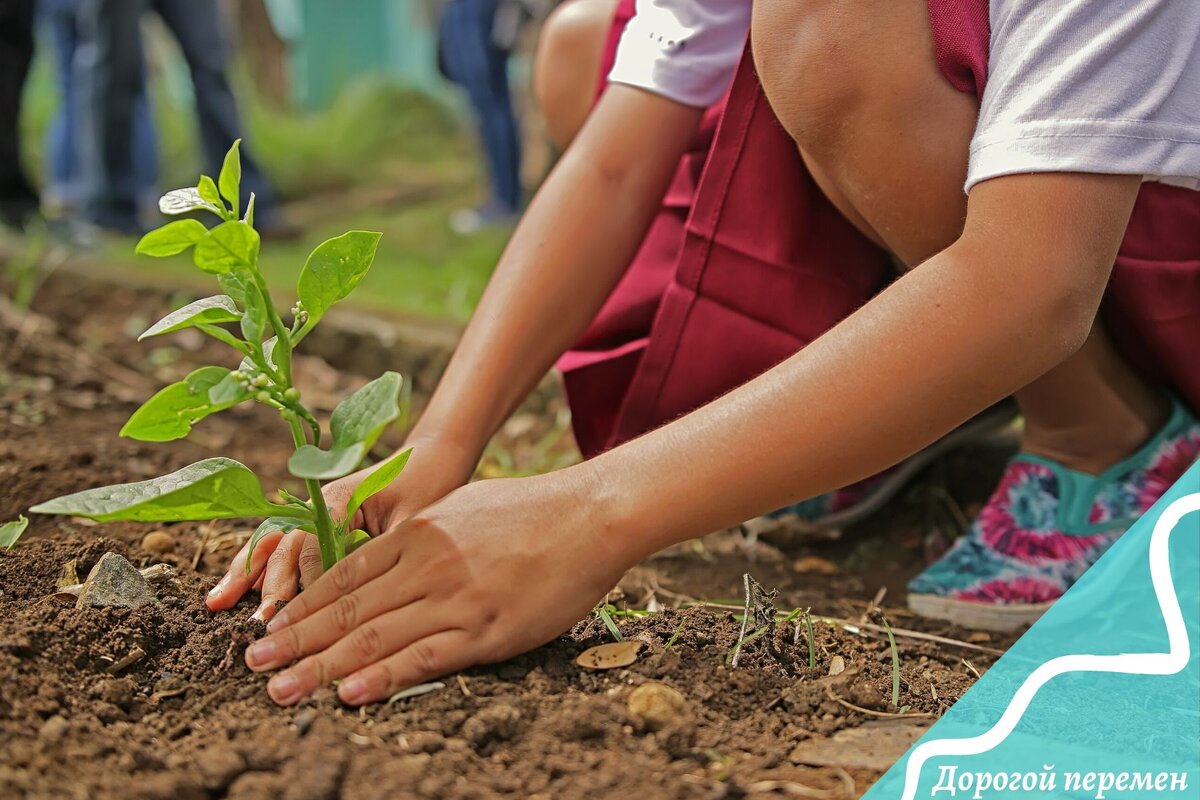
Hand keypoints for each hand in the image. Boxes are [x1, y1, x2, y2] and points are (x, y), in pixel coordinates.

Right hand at [205, 435, 474, 618]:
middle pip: (285, 544)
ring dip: (245, 574)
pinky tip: (230, 592)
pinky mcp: (315, 523)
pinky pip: (279, 546)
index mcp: (342, 498)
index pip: (314, 541)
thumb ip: (389, 550)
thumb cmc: (429, 486)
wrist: (432, 456)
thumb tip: (370, 592)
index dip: (308, 578)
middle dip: (269, 584)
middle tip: (260, 623)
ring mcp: (312, 512)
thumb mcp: (415, 519)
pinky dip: (254, 568)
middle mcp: (319, 503)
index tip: (304, 614)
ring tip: (217, 604)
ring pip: (271, 543)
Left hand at [241, 471, 628, 705]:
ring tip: (282, 688)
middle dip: (295, 639)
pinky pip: (424, 657)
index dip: (302, 605)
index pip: (344, 575)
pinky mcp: (486, 629)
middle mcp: (426, 563)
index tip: (269, 627)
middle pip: (347, 609)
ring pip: (374, 637)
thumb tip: (393, 555)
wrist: (591, 514)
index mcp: (417, 533)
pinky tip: (350, 693)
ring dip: (321, 666)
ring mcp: (455, 597)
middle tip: (254, 664)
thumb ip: (424, 534)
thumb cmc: (533, 510)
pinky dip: (383, 677)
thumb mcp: (464, 508)